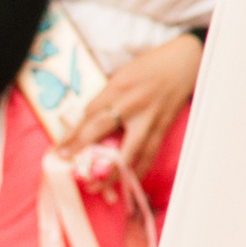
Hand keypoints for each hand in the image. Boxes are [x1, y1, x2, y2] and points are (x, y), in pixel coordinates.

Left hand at [61, 31, 200, 174]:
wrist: (185, 60)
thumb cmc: (152, 65)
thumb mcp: (124, 75)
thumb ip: (109, 97)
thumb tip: (88, 121)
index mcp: (119, 86)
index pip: (90, 114)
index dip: (73, 134)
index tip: (60, 150)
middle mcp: (132, 103)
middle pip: (103, 130)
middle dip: (83, 151)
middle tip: (72, 169)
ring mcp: (150, 116)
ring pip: (129, 150)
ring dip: (113, 171)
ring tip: (100, 186)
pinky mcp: (164, 125)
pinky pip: (149, 153)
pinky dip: (139, 170)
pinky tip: (129, 181)